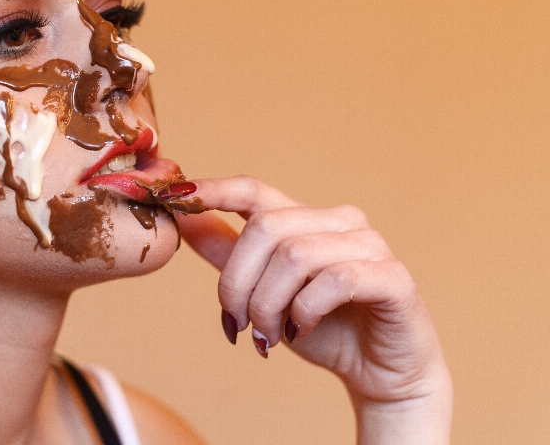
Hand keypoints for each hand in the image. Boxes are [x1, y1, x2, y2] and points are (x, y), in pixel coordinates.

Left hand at [165, 176, 451, 443]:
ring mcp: (369, 245)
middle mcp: (339, 221)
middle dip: (237, 282)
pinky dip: (305, 310)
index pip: (253, 190)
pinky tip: (300, 330)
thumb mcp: (262, 290)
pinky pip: (333, 281)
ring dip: (268, 304)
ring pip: (294, 256)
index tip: (172, 195)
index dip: (212, 190)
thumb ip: (227, 253)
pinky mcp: (393, 277)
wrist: (380, 374)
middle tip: (235, 324)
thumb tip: (183, 219)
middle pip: (264, 228)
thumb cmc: (322, 328)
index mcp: (305, 219)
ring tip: (267, 336)